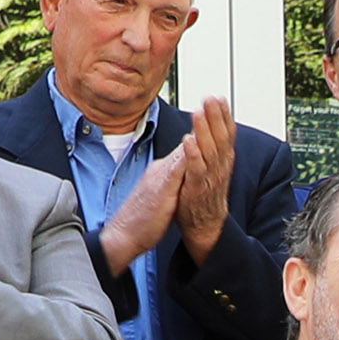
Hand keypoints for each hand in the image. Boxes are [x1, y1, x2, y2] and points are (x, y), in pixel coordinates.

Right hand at [107, 101, 236, 268]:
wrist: (122, 235)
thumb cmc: (140, 220)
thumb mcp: (158, 195)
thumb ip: (168, 182)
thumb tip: (177, 173)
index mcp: (162, 172)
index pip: (185, 149)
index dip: (200, 134)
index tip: (213, 119)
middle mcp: (161, 170)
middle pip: (185, 144)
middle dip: (201, 125)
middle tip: (216, 103)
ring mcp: (160, 177)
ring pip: (182, 151)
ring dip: (196, 133)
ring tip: (208, 113)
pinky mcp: (161, 189)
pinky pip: (176, 170)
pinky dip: (186, 157)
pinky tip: (194, 145)